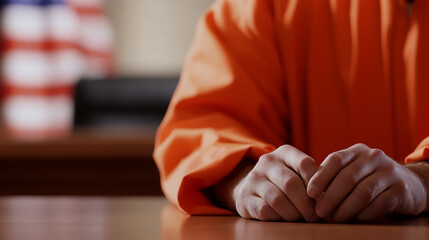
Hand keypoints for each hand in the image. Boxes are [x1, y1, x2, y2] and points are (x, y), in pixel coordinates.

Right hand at [226, 145, 318, 221]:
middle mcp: (267, 162)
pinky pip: (265, 211)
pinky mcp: (244, 197)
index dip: (317, 183)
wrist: (249, 187)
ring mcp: (253, 179)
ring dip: (293, 214)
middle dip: (306, 204)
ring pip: (277, 199)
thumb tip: (330, 198)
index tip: (321, 198)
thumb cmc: (283, 181)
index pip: (305, 164)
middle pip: (291, 184)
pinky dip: (278, 218)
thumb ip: (312, 179)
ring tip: (301, 219)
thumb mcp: (296, 171)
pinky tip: (283, 219)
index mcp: (284, 152)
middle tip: (315, 216)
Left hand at [307, 143, 426, 221]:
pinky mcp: (401, 190)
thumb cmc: (369, 178)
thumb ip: (333, 176)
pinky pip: (379, 204)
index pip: (335, 160)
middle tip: (320, 212)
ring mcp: (389, 172)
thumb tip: (309, 194)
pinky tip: (354, 219)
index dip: (320, 177)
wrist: (410, 184)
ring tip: (335, 218)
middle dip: (330, 197)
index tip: (309, 193)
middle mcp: (374, 157)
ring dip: (345, 208)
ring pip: (362, 192)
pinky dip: (363, 214)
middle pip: (347, 177)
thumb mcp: (353, 170)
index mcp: (357, 151)